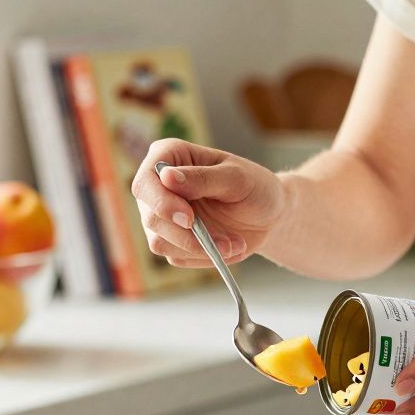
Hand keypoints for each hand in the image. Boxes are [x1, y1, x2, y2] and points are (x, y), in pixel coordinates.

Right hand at [131, 138, 287, 266]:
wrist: (268, 216)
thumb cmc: (255, 187)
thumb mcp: (237, 178)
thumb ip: (203, 178)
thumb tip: (166, 177)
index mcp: (169, 157)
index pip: (145, 182)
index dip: (161, 203)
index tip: (188, 219)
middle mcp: (159, 187)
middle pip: (151, 217)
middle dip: (187, 235)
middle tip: (224, 242)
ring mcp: (163, 216)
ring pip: (161, 243)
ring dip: (201, 249)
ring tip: (233, 243)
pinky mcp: (172, 241)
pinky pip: (178, 257)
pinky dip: (206, 257)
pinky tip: (229, 247)